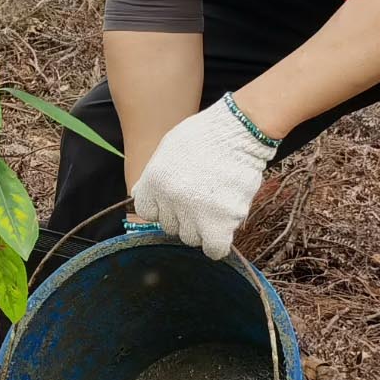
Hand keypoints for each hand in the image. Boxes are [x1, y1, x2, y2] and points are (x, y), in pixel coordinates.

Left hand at [131, 99, 282, 258]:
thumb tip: (141, 197)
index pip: (149, 213)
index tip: (178, 199)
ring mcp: (196, 213)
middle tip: (202, 197)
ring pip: (192, 238)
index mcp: (154, 182)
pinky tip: (223, 229)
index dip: (165, 207)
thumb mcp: (167, 149)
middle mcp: (171, 200)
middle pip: (172, 227)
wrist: (239, 130)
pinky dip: (217, 244)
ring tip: (217, 204)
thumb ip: (153, 177)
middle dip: (186, 216)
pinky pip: (214, 248)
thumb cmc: (206, 135)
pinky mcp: (222, 221)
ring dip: (203, 227)